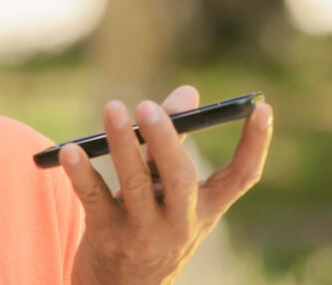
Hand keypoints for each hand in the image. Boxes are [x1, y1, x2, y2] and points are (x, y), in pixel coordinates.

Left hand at [61, 86, 272, 284]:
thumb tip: (188, 93)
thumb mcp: (169, 192)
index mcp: (206, 208)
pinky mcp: (108, 237)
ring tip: (113, 109)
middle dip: (165, 140)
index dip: (256, 143)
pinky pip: (93, 199)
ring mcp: (144, 234)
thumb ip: (173, 141)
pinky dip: (80, 173)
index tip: (262, 107)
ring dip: (122, 144)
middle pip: (180, 178)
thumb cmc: (149, 225)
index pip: (242, 177)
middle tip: (147, 106)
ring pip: (135, 184)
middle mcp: (181, 223)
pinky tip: (69, 151)